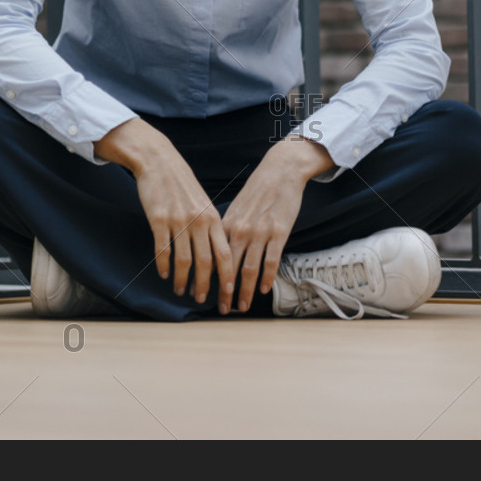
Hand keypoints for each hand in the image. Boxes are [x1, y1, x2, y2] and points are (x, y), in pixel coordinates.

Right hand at [95, 118, 232, 303]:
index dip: (227, 276)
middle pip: (205, 262)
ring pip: (184, 260)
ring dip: (182, 279)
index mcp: (213, 218)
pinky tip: (164, 273)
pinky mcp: (158, 220)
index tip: (228, 293)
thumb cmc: (182, 183)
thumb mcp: (203, 202)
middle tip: (201, 300)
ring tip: (180, 290)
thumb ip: (210, 225)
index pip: (225, 253)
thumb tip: (216, 251)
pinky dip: (164, 265)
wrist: (159, 162)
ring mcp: (178, 221)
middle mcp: (199, 221)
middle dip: (204, 285)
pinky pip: (163, 250)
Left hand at [218, 136, 328, 313]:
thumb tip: (217, 251)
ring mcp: (260, 232)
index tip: (200, 293)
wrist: (280, 172)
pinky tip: (264, 290)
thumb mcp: (236, 209)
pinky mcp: (279, 232)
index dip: (205, 278)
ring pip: (249, 269)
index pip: (212, 257)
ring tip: (242, 306)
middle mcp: (240, 230)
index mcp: (226, 224)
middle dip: (224, 291)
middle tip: (221, 308)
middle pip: (228, 268)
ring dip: (245, 291)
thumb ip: (227, 230)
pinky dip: (267, 277)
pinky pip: (271, 260)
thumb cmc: (257, 191)